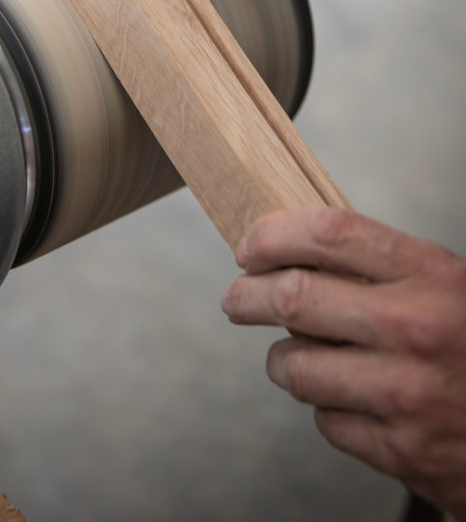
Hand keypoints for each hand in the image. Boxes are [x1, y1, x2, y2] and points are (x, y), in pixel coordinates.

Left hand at [221, 206, 465, 518]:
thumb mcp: (444, 284)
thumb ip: (376, 267)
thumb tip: (290, 253)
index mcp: (430, 275)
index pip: (329, 233)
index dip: (274, 235)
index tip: (251, 247)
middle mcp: (416, 329)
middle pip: (293, 298)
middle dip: (248, 296)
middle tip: (237, 299)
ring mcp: (406, 393)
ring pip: (297, 366)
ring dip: (283, 360)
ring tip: (293, 356)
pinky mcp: (401, 450)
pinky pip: (326, 420)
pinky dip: (326, 408)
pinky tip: (346, 398)